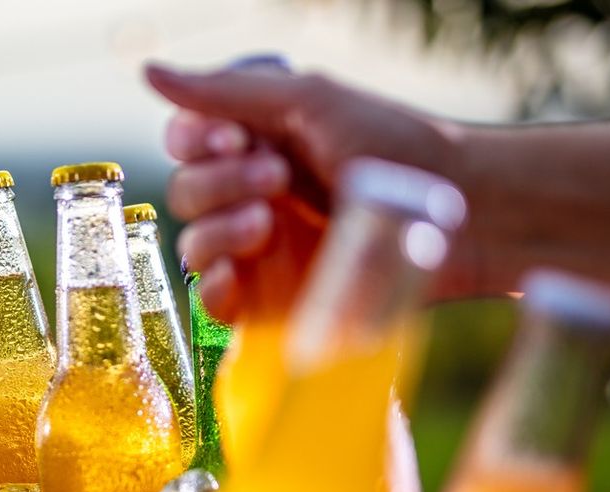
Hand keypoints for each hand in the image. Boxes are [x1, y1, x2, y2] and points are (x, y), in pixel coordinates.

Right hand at [145, 62, 468, 319]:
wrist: (462, 211)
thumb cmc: (396, 146)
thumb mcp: (312, 102)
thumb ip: (226, 92)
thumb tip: (146, 72)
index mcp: (255, 144)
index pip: (185, 142)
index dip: (195, 141)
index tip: (233, 138)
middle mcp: (250, 196)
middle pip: (184, 192)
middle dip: (220, 181)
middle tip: (278, 177)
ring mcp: (258, 252)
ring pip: (193, 244)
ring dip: (218, 229)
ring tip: (268, 222)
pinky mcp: (270, 301)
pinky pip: (213, 300)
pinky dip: (214, 287)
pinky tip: (238, 273)